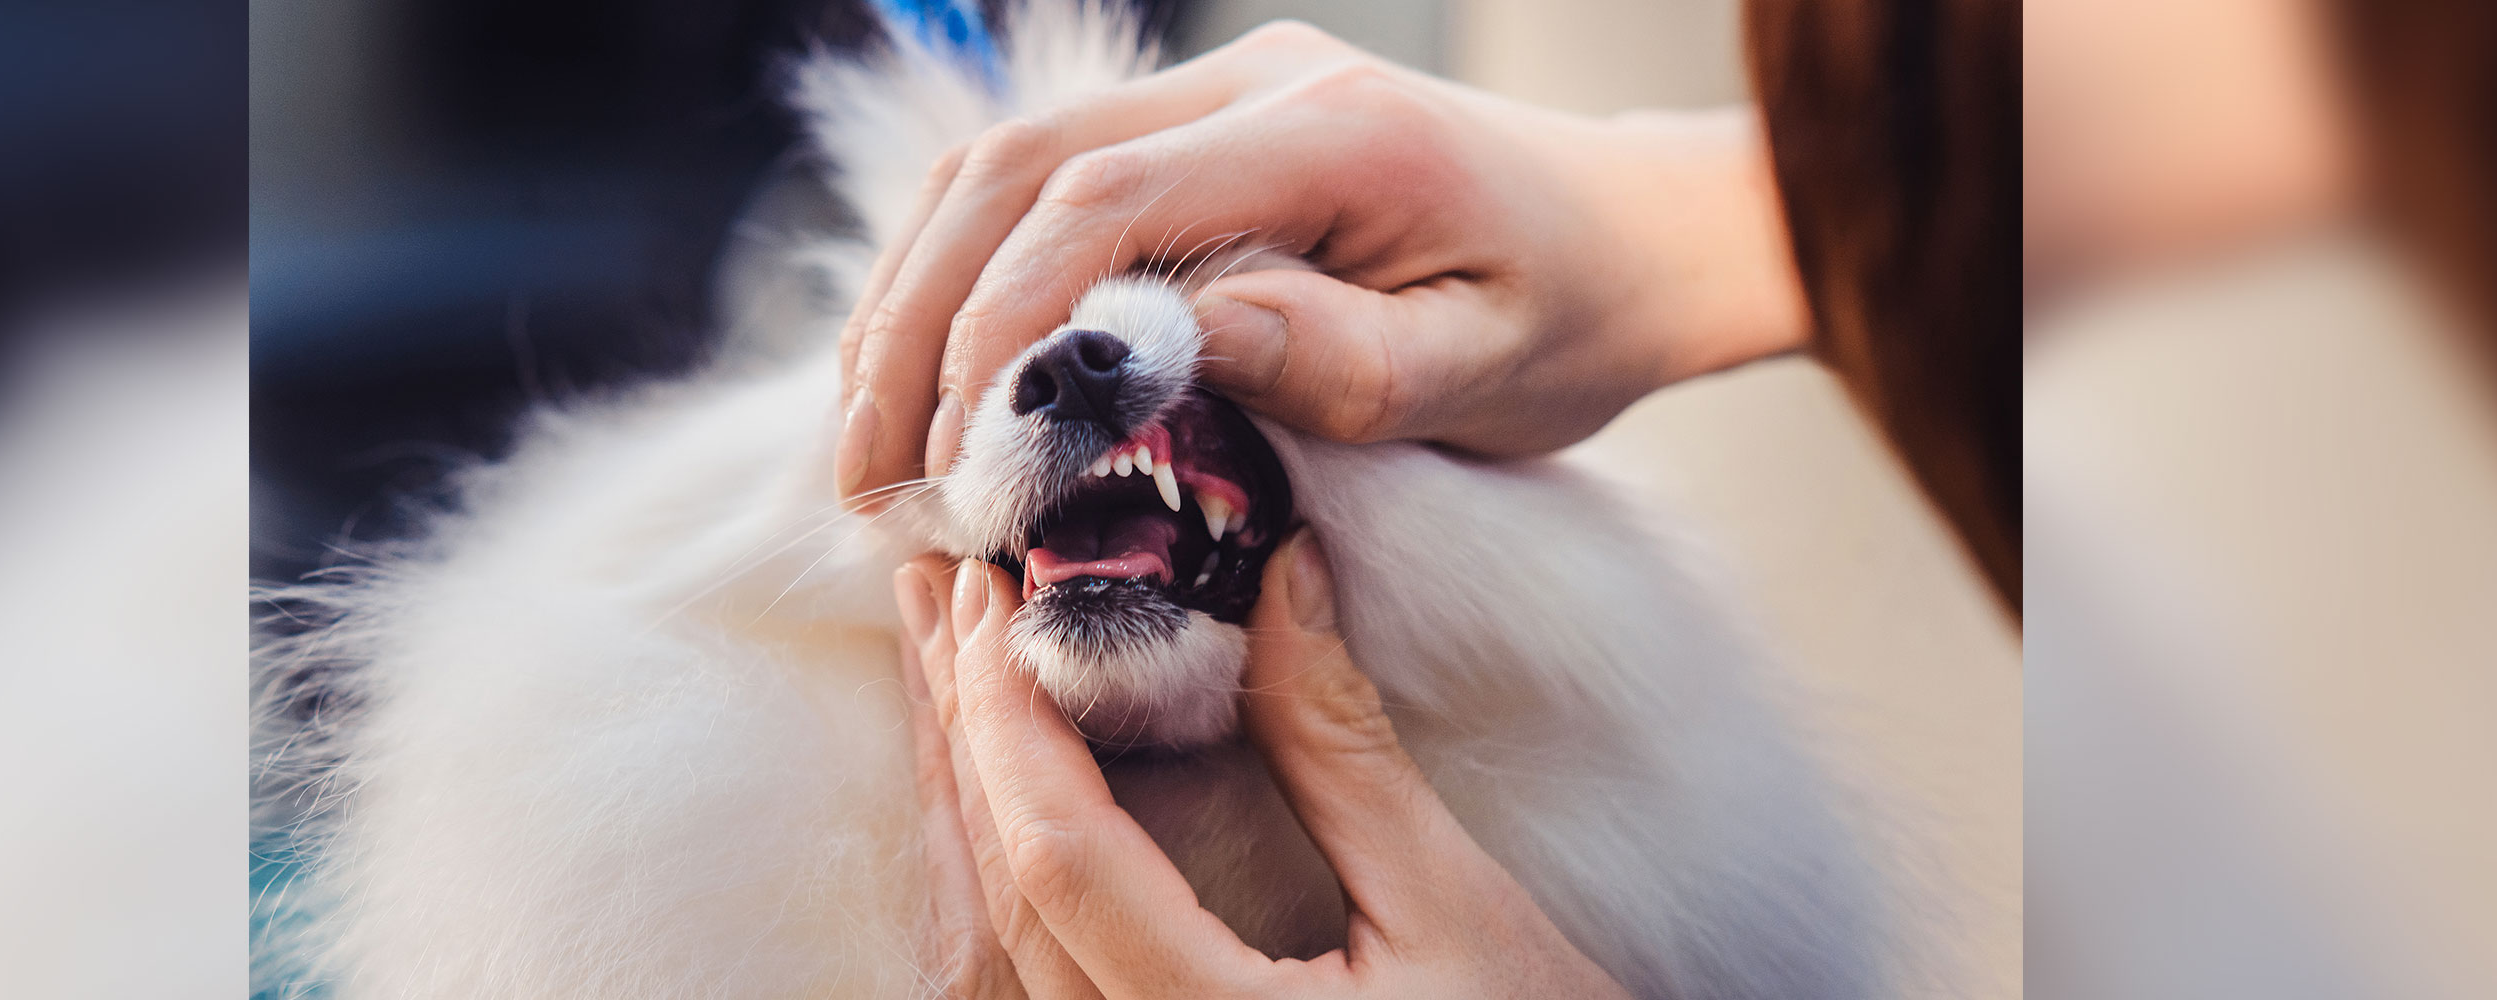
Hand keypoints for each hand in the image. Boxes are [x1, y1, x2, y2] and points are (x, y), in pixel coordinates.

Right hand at [838, 20, 1806, 506]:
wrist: (1628, 236)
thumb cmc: (1566, 319)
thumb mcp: (1476, 372)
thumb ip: (1328, 356)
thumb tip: (1158, 345)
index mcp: (1331, 132)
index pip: (1107, 202)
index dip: (1000, 326)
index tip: (958, 459)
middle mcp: (1255, 81)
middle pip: (1016, 167)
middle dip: (918, 323)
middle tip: (867, 479)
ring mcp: (1216, 90)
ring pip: (1001, 163)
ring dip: (913, 297)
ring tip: (869, 444)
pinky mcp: (1194, 127)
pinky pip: (1038, 180)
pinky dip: (959, 274)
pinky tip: (926, 378)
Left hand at [889, 532, 1638, 998]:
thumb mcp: (1458, 911)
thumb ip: (1343, 749)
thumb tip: (1281, 569)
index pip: (1061, 860)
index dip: (1013, 716)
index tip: (999, 594)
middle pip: (1010, 904)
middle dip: (972, 739)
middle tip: (960, 601)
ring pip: (1009, 957)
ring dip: (977, 805)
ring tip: (961, 673)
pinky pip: (1051, 992)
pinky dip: (1019, 884)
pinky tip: (1016, 803)